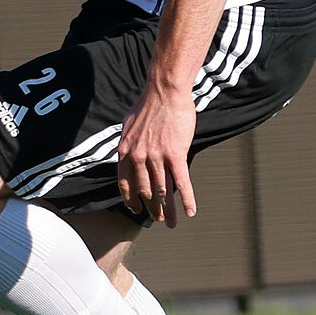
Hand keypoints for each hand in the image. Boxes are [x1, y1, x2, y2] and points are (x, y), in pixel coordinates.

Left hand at [117, 84, 197, 225]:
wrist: (164, 92)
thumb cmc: (148, 106)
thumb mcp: (129, 126)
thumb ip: (128, 143)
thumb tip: (126, 151)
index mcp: (125, 152)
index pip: (125, 183)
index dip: (130, 199)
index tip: (135, 209)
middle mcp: (138, 157)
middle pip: (145, 191)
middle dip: (152, 209)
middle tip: (158, 220)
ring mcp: (156, 156)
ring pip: (163, 190)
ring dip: (168, 210)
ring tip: (171, 222)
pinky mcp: (176, 153)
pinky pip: (182, 181)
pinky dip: (187, 199)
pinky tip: (190, 211)